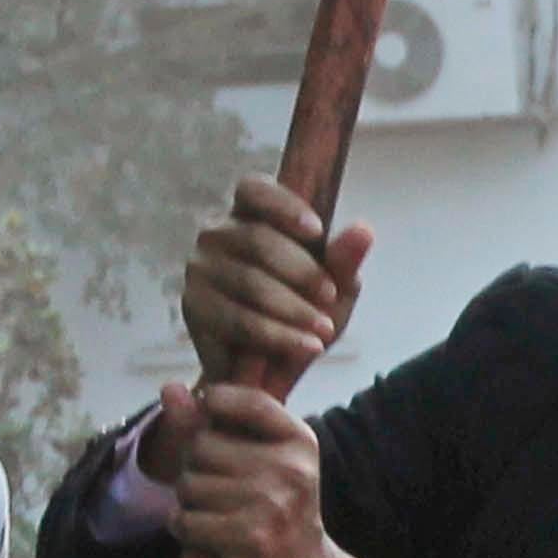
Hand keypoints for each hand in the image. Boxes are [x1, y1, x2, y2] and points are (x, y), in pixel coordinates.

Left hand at [161, 382, 388, 557]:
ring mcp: (271, 505)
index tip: (220, 432)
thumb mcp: (257, 461)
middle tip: (224, 495)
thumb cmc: (275, 512)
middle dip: (197, 471)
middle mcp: (289, 469)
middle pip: (199, 446)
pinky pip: (185, 523)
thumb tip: (168, 389)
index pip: (239, 399)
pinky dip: (189, 536)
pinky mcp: (249, 540)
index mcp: (298, 441)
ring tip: (221, 522)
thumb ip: (212, 423)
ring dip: (191, 507)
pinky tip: (214, 545)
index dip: (213, 407)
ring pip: (187, 486)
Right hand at [168, 177, 373, 420]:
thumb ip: (343, 262)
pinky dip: (277, 335)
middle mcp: (217, 234)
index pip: (254, 190)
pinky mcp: (193, 306)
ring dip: (293, 309)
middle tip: (330, 297)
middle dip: (301, 271)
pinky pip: (238, 318)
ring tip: (323, 330)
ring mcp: (200, 269)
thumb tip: (364, 230)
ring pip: (249, 282)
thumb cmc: (301, 315)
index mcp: (249, 216)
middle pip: (257, 239)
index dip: (283, 205)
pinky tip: (306, 347)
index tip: (317, 230)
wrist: (271, 368)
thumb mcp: (332, 290)